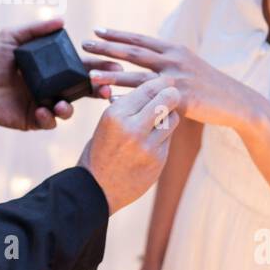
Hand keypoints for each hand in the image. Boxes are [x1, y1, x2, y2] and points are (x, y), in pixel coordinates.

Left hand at [0, 17, 118, 129]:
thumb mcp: (12, 38)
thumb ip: (35, 29)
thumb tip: (61, 19)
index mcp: (54, 69)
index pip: (82, 68)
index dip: (100, 68)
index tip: (115, 66)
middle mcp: (54, 87)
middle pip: (83, 90)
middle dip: (98, 91)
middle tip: (105, 91)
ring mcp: (45, 104)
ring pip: (68, 110)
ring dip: (70, 108)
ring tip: (62, 104)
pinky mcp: (34, 119)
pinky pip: (48, 122)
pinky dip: (48, 117)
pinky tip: (41, 109)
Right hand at [77, 77, 181, 214]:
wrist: (96, 188)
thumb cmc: (100, 151)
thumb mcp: (106, 124)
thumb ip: (128, 108)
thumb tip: (152, 88)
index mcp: (115, 114)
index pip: (147, 89)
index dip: (161, 83)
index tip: (166, 81)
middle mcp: (132, 127)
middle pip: (166, 100)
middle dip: (172, 94)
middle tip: (174, 94)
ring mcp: (147, 145)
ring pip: (173, 118)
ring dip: (170, 116)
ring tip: (160, 119)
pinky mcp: (158, 159)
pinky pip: (169, 138)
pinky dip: (164, 135)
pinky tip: (154, 139)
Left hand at [82, 28, 263, 132]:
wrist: (236, 102)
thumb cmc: (209, 87)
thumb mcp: (189, 67)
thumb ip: (168, 62)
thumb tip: (146, 58)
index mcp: (174, 50)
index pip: (140, 39)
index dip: (117, 34)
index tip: (96, 30)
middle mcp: (174, 59)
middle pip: (134, 51)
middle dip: (107, 47)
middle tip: (84, 44)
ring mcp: (177, 78)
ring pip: (137, 76)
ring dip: (112, 74)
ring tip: (90, 74)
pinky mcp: (181, 98)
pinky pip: (149, 99)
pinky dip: (129, 100)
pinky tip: (112, 101)